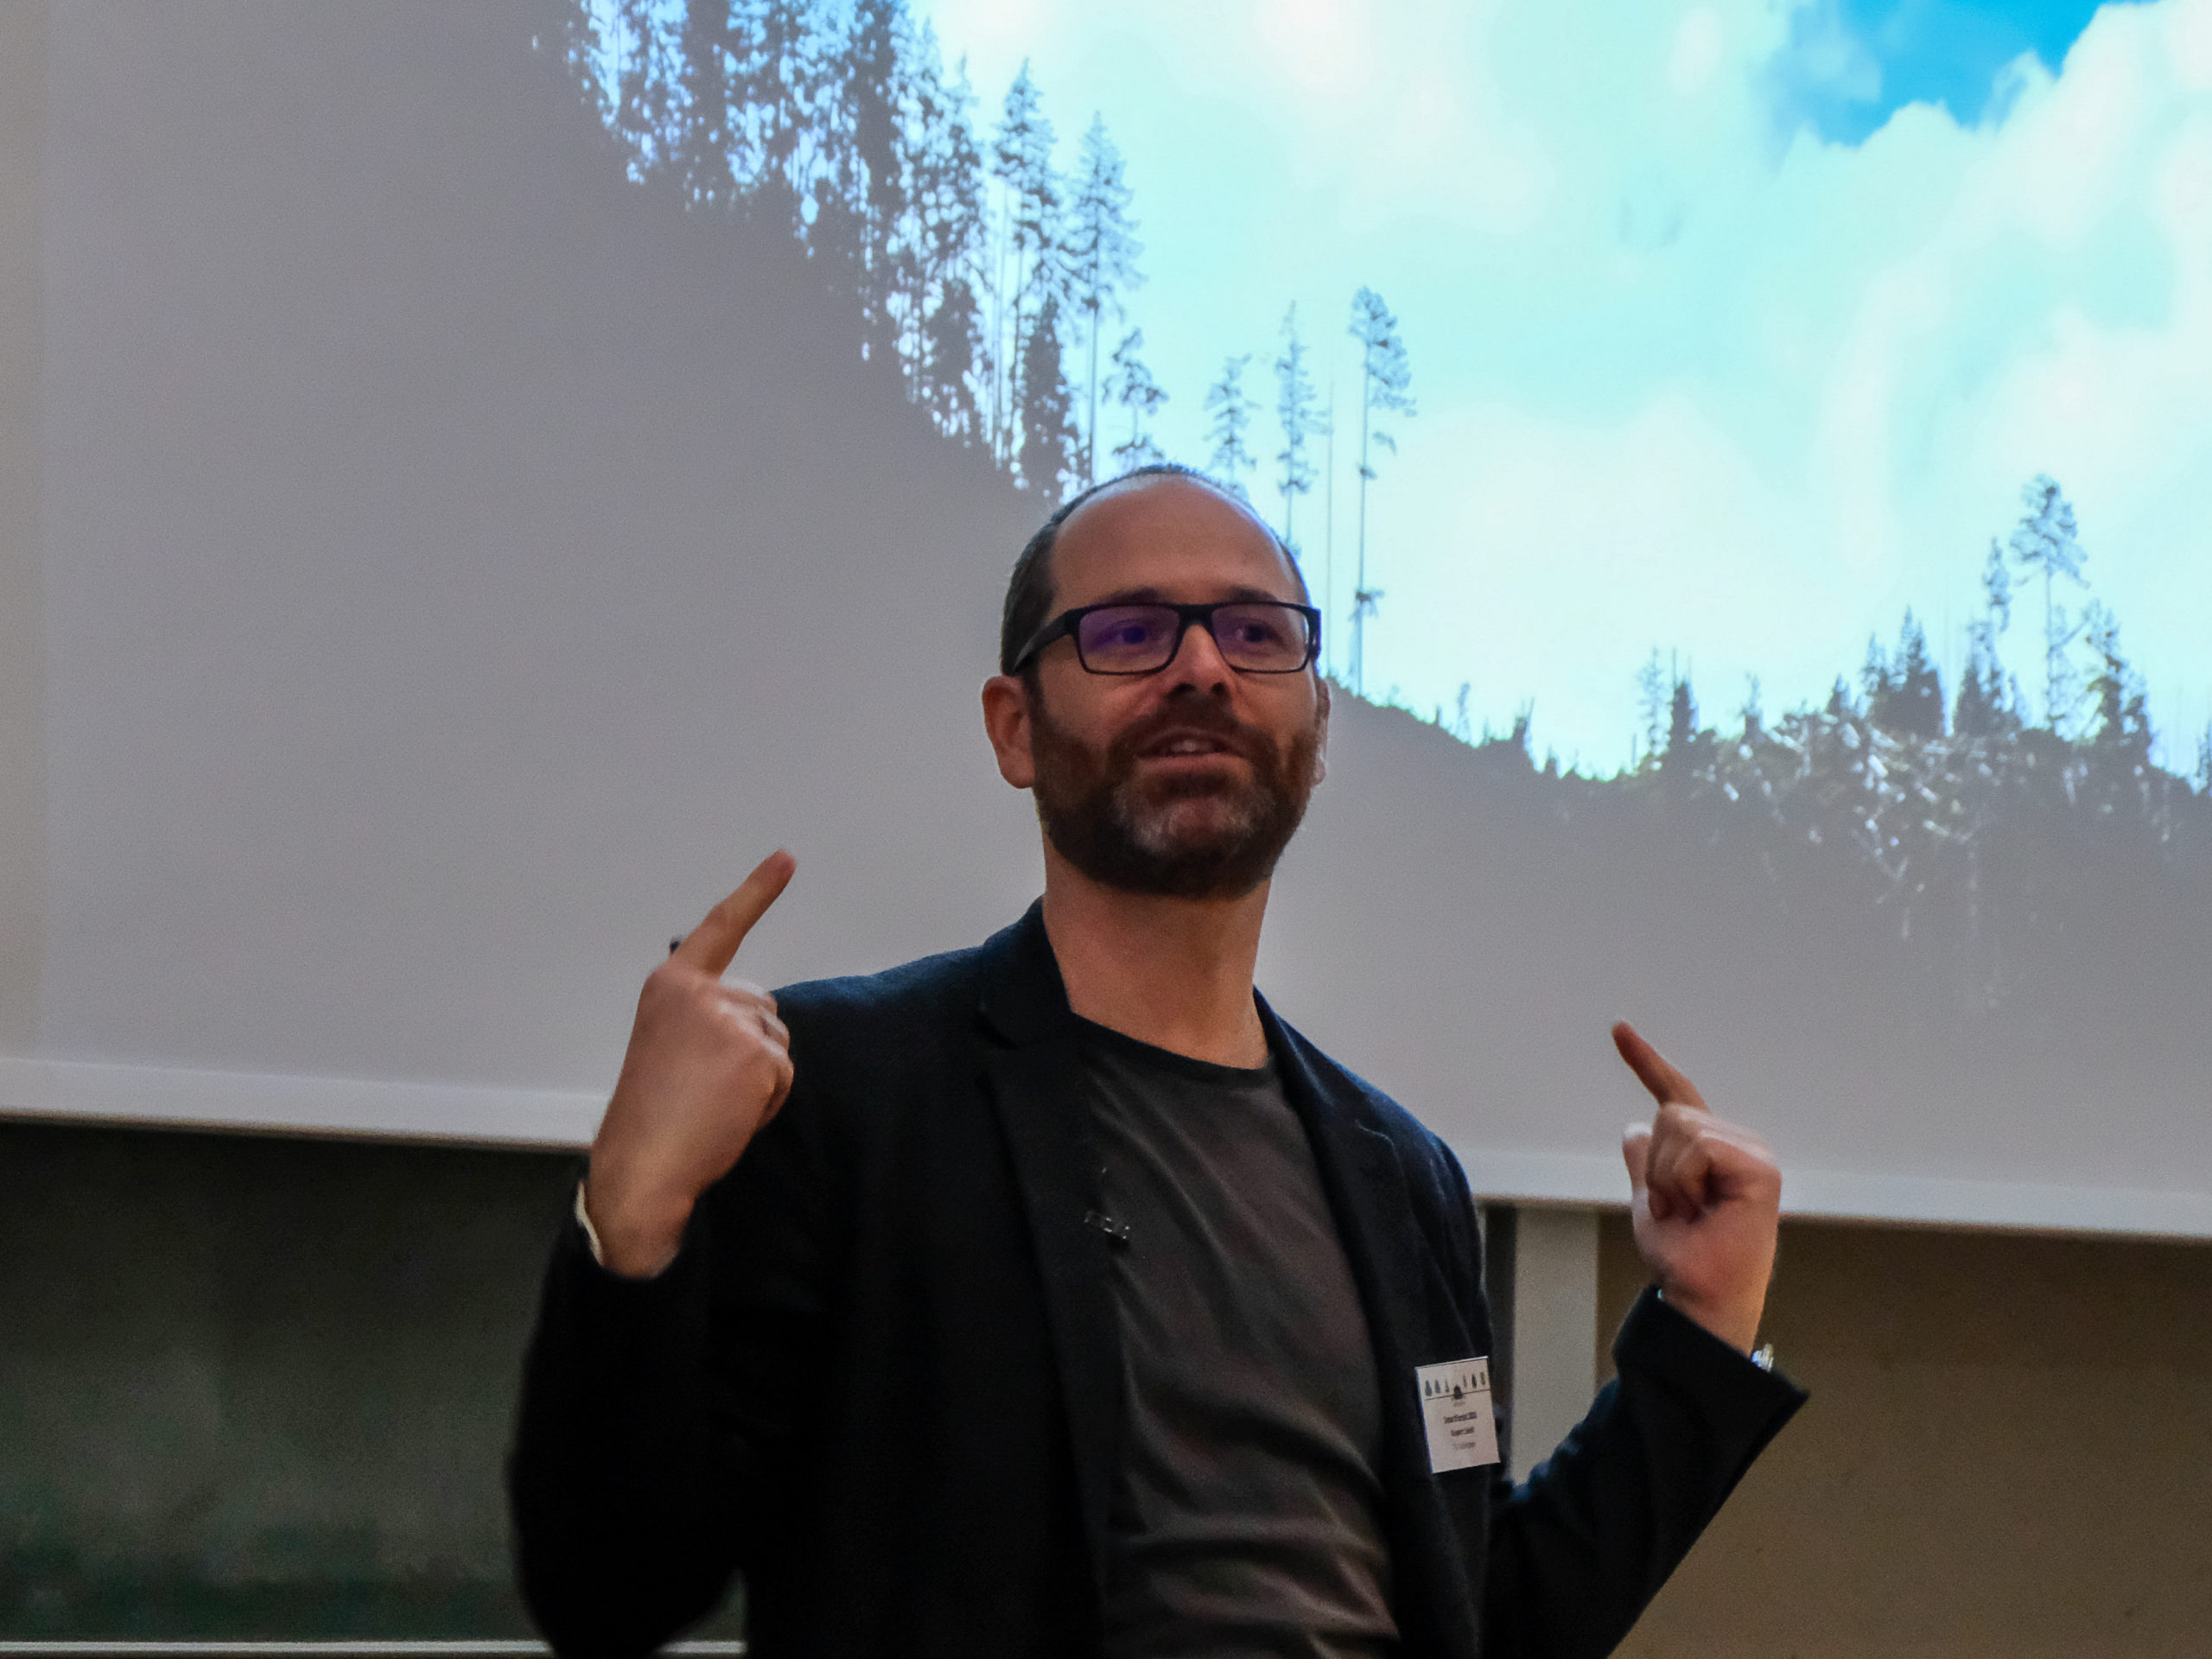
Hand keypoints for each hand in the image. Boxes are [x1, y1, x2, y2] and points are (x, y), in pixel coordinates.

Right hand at [584, 851, 796, 1276]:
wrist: (642, 1164)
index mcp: (672, 985)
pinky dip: (767, 1100)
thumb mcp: (669, 1043)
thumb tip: (756, 1019)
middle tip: (703, 1088)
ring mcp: (729, 1019)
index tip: (787, 857)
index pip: (720, 928)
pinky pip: (783, 1074)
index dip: (757, 890)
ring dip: (758, 1078)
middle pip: (763, 1007)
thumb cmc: (653, 1114)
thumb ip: (706, 1017)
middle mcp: (700, 992)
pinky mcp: (756, 1052)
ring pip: (776, 1042)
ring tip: (711, 1102)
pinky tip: (729, 1114)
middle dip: (749, 1048)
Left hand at [1615, 1021, 1779, 1352]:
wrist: (1699, 1295)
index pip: (1675, 1094)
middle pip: (1669, 1113)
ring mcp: (1752, 1152)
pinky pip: (1698, 1148)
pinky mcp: (1761, 1168)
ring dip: (1669, 1179)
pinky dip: (1685, 1181)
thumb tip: (1634, 1127)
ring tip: (1691, 1212)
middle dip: (1657, 1167)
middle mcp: (1737, 1142)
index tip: (1618, 1028)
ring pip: (1679, 1127)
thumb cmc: (1682, 1257)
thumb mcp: (1650, 1204)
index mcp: (1713, 1148)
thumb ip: (1646, 1165)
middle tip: (1679, 1209)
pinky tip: (1705, 1208)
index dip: (1646, 1061)